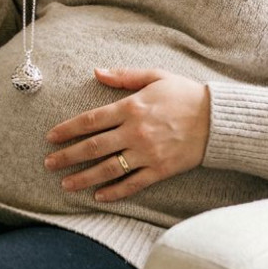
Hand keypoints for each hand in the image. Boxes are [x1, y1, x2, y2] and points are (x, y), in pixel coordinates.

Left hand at [43, 68, 210, 201]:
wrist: (219, 119)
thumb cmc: (185, 94)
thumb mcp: (155, 76)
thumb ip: (124, 75)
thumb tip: (97, 72)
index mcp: (131, 107)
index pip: (90, 120)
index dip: (68, 130)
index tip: (51, 137)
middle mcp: (135, 132)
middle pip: (93, 147)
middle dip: (67, 156)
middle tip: (48, 164)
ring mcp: (147, 153)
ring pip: (108, 169)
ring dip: (84, 177)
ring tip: (66, 184)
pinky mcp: (160, 170)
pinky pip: (133, 184)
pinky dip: (114, 192)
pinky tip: (99, 196)